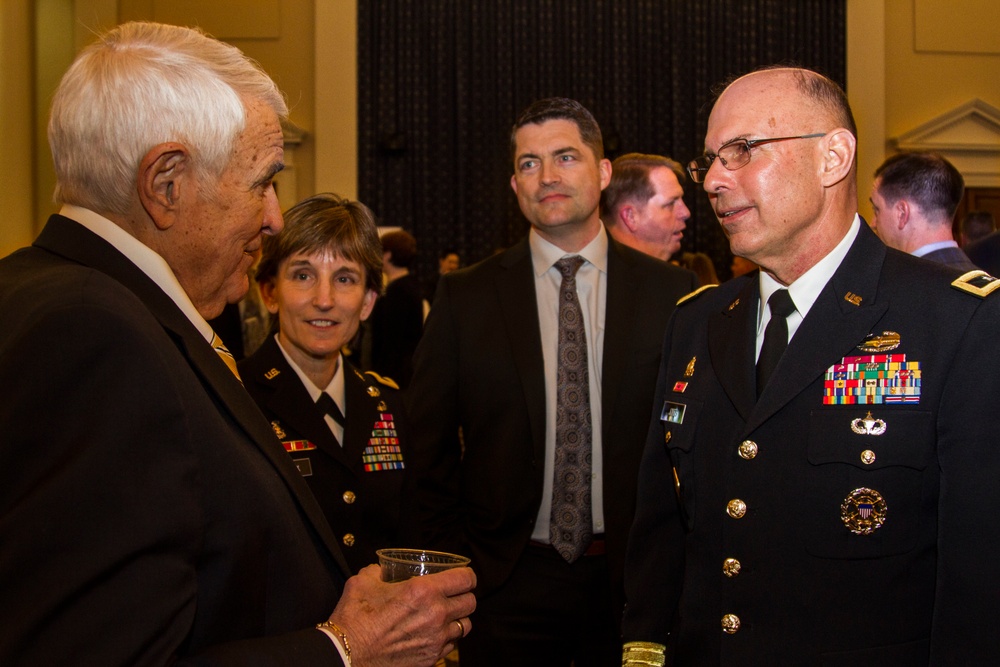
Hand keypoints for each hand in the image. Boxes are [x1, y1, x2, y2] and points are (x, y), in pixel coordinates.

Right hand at [328, 564, 475, 666]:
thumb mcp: (364, 581)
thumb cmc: (355, 617)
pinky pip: (451, 646)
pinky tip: (434, 634)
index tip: (462, 576)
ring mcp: (435, 639)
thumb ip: (378, 571)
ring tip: (447, 615)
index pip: (465, 579)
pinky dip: (447, 638)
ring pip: (465, 626)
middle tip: (454, 594)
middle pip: (470, 602)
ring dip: (458, 619)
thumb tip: (381, 569)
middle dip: (464, 596)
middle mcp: (436, 615)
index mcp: (424, 591)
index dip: (467, 576)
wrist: (347, 654)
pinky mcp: (430, 658)